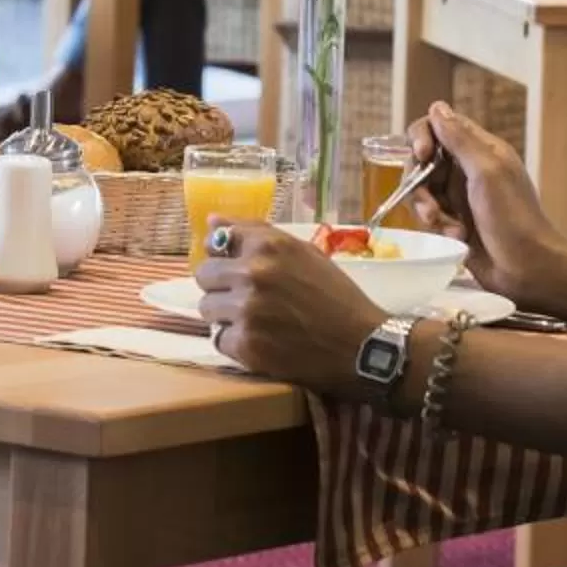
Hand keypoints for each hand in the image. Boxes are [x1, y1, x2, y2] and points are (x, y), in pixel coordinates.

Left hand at [193, 221, 383, 393]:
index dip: (224, 256)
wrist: (362, 344)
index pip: (217, 240)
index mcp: (268, 245)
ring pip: (207, 309)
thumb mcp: (303, 252)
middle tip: (245, 298)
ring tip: (256, 321)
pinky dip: (236, 342)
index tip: (233, 266)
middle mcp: (252, 273)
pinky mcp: (246, 345)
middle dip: (221, 286)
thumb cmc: (336, 295)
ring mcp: (246, 311)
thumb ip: (256, 234)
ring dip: (226, 315)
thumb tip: (211, 220)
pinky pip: (219, 339)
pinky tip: (262, 341)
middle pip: (204, 275)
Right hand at [409, 101, 564, 304]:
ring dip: (429, 210)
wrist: (528, 268)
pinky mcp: (453, 223)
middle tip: (430, 206)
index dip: (423, 137)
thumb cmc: (513, 217)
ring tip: (447, 227)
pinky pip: (429, 217)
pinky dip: (438, 228)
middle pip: (422, 162)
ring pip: (422, 192)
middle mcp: (467, 170)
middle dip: (420, 183)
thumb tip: (436, 107)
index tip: (422, 155)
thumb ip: (460, 139)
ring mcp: (459, 198)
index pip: (439, 127)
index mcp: (480, 150)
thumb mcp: (487, 172)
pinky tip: (457, 239)